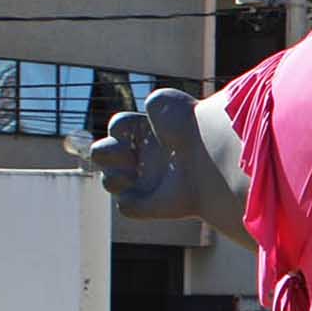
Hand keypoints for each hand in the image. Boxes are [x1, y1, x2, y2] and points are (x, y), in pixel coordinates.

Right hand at [89, 88, 208, 221]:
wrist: (209, 154)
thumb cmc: (189, 126)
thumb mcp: (164, 103)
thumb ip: (151, 103)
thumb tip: (150, 112)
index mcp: (152, 134)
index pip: (118, 128)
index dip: (119, 128)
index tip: (134, 128)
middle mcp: (148, 157)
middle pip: (103, 155)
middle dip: (106, 152)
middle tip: (127, 154)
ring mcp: (149, 182)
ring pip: (110, 182)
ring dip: (112, 177)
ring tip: (130, 174)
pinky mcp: (152, 205)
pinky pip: (126, 207)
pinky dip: (130, 200)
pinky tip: (147, 193)